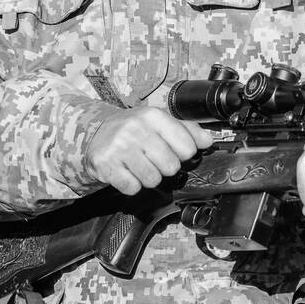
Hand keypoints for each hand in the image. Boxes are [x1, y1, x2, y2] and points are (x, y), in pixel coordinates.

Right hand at [84, 108, 212, 194]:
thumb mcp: (159, 122)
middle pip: (171, 166)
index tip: (174, 150)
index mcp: (153, 116)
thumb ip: (186, 130)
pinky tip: (127, 172)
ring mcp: (119, 147)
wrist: (96, 135)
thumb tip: (208, 141)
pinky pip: (133, 187)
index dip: (183, 154)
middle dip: (164, 167)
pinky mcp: (106, 165)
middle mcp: (135, 129)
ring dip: (148, 177)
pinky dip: (132, 184)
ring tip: (139, 165)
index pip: (187, 147)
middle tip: (152, 159)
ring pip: (152, 179)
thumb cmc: (134, 130)